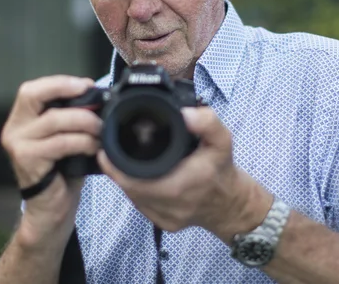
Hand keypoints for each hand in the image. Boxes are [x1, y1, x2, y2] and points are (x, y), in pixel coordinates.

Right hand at [1, 75, 101, 238]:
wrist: (51, 210)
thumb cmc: (62, 171)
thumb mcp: (64, 137)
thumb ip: (70, 116)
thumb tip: (97, 96)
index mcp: (21, 119)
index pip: (32, 89)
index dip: (59, 83)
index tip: (87, 85)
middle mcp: (13, 129)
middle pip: (34, 96)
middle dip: (68, 92)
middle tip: (96, 103)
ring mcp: (17, 145)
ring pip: (54, 120)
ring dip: (85, 122)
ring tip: (101, 130)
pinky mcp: (27, 160)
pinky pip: (60, 143)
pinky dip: (82, 141)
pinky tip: (94, 147)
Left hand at [97, 106, 271, 240]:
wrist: (232, 204)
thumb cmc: (223, 171)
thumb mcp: (222, 141)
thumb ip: (207, 122)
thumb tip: (186, 114)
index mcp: (179, 185)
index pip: (132, 180)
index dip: (114, 165)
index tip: (106, 149)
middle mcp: (170, 206)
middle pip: (128, 188)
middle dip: (118, 169)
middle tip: (114, 150)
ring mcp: (166, 218)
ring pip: (133, 198)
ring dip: (127, 180)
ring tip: (125, 161)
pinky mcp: (165, 224)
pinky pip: (143, 206)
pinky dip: (138, 191)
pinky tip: (141, 177)